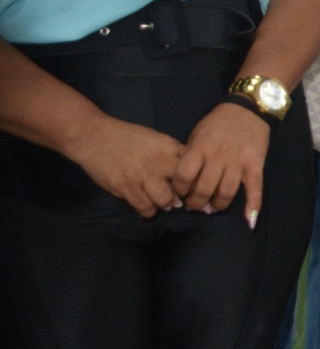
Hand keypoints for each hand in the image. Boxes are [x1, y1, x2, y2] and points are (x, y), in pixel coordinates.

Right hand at [71, 115, 185, 217]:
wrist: (94, 137)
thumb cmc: (127, 137)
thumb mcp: (155, 139)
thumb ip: (171, 154)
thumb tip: (189, 174)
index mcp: (168, 146)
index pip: (193, 166)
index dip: (196, 179)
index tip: (194, 186)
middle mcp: (157, 161)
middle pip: (183, 186)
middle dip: (183, 195)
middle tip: (180, 198)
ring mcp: (140, 175)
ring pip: (164, 201)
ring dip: (165, 204)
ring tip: (163, 203)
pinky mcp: (123, 187)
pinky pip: (144, 207)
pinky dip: (149, 211)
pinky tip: (148, 207)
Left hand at [174, 103, 269, 224]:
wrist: (248, 109)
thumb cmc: (217, 122)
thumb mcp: (197, 134)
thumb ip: (191, 156)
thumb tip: (186, 182)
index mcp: (201, 147)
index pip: (183, 176)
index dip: (178, 189)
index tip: (179, 192)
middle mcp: (219, 156)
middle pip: (204, 189)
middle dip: (196, 203)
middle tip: (194, 206)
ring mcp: (239, 162)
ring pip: (226, 193)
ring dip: (217, 206)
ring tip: (212, 207)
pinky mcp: (256, 165)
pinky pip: (255, 188)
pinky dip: (253, 205)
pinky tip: (250, 221)